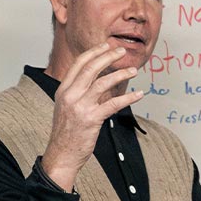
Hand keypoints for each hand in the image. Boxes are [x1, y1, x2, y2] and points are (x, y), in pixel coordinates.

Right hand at [41, 44, 144, 190]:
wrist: (62, 154)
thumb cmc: (67, 132)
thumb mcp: (67, 107)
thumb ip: (79, 93)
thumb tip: (98, 81)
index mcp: (63, 90)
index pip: (79, 64)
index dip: (94, 53)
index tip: (106, 46)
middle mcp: (70, 95)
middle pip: (90, 68)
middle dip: (108, 57)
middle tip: (122, 52)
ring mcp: (80, 107)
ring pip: (102, 83)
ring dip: (120, 74)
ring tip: (133, 70)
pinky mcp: (91, 119)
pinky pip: (113, 104)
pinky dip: (128, 98)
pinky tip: (139, 94)